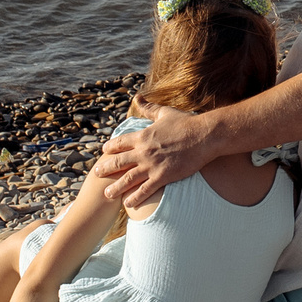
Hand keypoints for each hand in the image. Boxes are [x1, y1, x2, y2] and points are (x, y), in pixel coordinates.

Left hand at [90, 105, 213, 209]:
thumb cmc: (186, 123)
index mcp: (142, 136)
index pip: (120, 143)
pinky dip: (135, 197)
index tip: (104, 151)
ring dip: (115, 188)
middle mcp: (143, 151)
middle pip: (118, 162)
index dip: (110, 147)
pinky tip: (128, 204)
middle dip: (106, 169)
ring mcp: (152, 165)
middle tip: (97, 174)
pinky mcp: (163, 177)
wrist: (204, 136)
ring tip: (107, 194)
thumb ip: (148, 108)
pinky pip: (145, 190)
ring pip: (128, 179)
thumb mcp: (165, 113)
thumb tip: (137, 97)